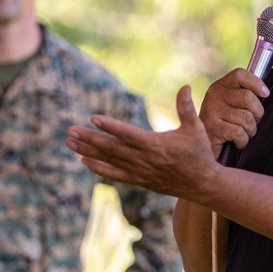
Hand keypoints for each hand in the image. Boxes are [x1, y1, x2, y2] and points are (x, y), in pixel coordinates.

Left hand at [65, 85, 220, 198]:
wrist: (202, 184)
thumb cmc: (199, 153)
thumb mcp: (195, 128)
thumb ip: (186, 108)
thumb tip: (185, 87)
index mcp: (156, 144)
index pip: (128, 134)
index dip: (110, 126)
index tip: (93, 118)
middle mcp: (144, 159)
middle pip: (112, 148)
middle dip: (89, 138)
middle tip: (70, 130)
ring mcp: (140, 171)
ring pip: (109, 160)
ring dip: (88, 151)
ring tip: (69, 142)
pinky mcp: (139, 180)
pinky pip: (114, 175)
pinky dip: (99, 168)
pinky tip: (84, 161)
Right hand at [198, 69, 268, 156]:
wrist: (202, 146)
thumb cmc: (224, 125)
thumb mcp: (230, 105)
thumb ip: (243, 95)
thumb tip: (265, 92)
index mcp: (219, 86)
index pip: (239, 75)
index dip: (256, 82)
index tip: (265, 94)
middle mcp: (214, 96)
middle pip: (248, 97)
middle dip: (257, 113)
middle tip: (252, 121)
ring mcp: (211, 111)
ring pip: (247, 118)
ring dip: (251, 130)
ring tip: (243, 133)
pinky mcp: (213, 128)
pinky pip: (240, 132)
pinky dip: (243, 141)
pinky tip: (237, 142)